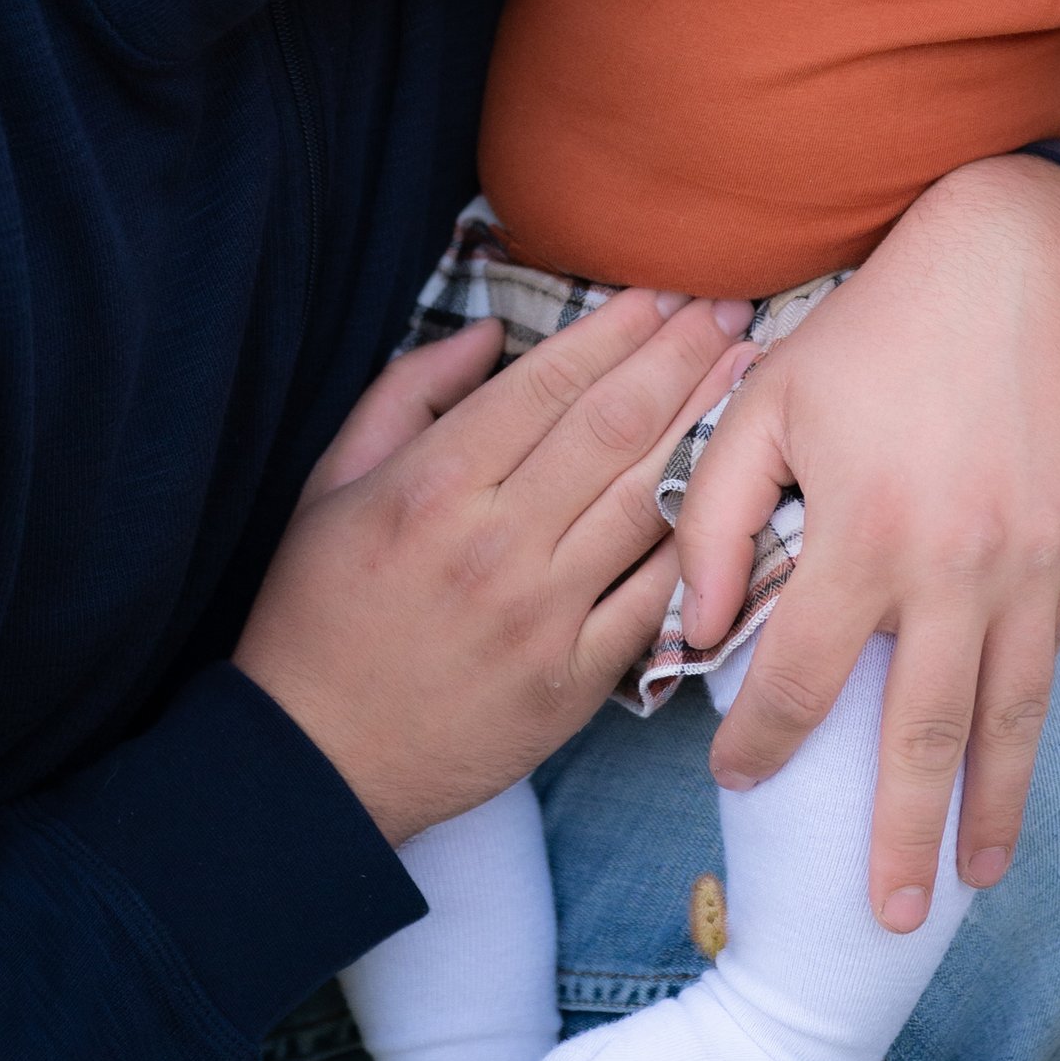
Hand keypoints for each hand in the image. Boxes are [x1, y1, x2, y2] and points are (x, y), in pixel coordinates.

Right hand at [236, 293, 751, 843]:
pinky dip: (701, 539)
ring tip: (745, 372)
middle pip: (613, 428)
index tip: (658, 294)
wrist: (315, 766)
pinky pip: (655, 595)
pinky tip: (739, 489)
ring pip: (647, 499)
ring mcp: (543, 614)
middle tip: (727, 309)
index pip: (546, 385)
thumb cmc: (314, 616)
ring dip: (705, 425)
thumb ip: (405, 396)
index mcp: (432, 486)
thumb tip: (488, 332)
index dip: (613, 331)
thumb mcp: (328, 487)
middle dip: (678, 358)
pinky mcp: (575, 679)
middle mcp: (496, 542)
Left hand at [672, 157, 1059, 928]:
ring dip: (992, 810)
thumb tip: (698, 624)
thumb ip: (713, 512)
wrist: (1024, 266)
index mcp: (865, 535)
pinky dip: (1030, 717)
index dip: (759, 745)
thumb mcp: (768, 398)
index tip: (733, 780)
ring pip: (1012, 719)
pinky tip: (1006, 759)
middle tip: (882, 919)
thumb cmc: (876, 330)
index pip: (799, 682)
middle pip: (922, 739)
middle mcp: (958, 569)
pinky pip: (1052, 655)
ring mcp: (1035, 568)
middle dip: (901, 841)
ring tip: (970, 881)